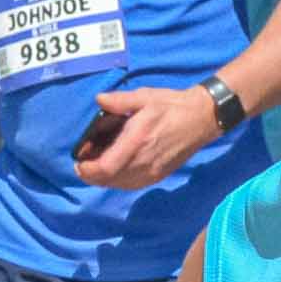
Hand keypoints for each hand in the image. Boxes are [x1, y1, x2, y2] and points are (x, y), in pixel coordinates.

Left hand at [76, 82, 228, 189]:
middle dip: (91, 174)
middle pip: (108, 180)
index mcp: (137, 141)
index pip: (106, 168)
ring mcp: (152, 172)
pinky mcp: (159, 175)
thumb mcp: (144, 97)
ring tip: (97, 164)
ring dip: (104, 178)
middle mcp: (144, 161)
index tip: (78, 162)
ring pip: (119, 185)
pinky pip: (132, 185)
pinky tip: (115, 167)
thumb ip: (119, 100)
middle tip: (83, 162)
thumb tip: (99, 99)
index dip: (88, 170)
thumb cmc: (172, 105)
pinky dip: (118, 180)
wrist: (202, 118)